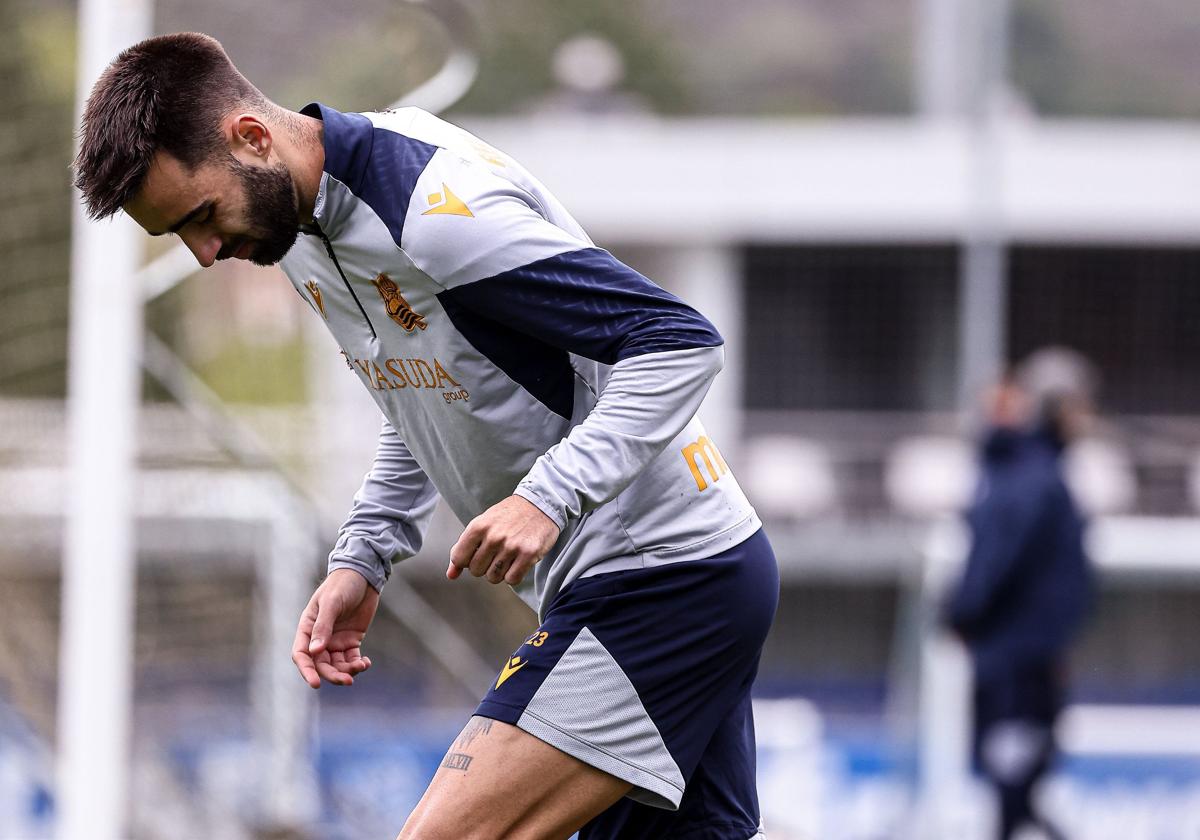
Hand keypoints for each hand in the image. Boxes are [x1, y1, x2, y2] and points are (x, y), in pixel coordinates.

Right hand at [292, 568, 379, 688]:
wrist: (363, 575)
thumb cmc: (342, 584)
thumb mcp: (331, 603)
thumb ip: (323, 626)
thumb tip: (315, 652)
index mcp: (307, 627)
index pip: (302, 654)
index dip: (307, 670)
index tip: (316, 683)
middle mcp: (319, 637)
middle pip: (321, 664)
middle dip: (333, 675)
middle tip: (347, 680)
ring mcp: (336, 640)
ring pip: (337, 665)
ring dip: (347, 671)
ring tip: (360, 667)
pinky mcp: (351, 640)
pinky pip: (351, 659)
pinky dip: (358, 664)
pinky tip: (365, 663)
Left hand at [448, 495, 560, 585]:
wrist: (541, 503)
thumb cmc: (509, 515)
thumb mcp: (483, 524)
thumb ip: (465, 548)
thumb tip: (450, 575)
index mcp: (478, 526)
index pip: (459, 558)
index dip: (466, 561)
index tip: (476, 554)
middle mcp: (493, 537)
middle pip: (476, 571)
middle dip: (484, 566)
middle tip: (496, 553)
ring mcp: (511, 546)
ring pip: (493, 578)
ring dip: (499, 572)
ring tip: (508, 557)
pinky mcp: (528, 554)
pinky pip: (512, 580)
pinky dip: (514, 575)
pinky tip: (518, 562)